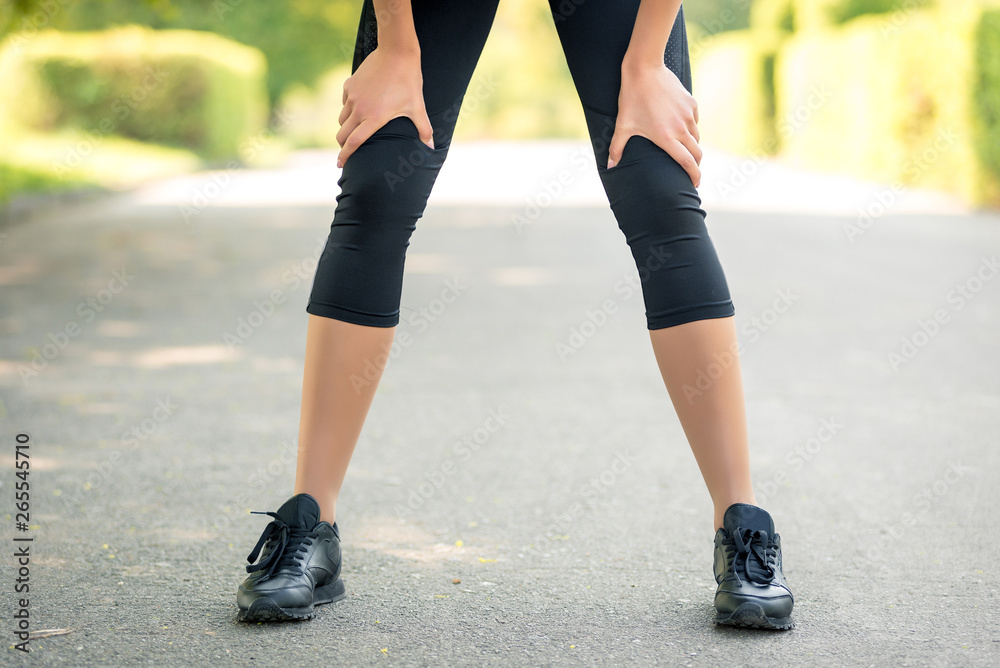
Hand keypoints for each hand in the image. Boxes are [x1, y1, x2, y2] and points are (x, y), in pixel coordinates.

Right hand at [336, 46, 433, 167]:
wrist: (396, 52)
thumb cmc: (409, 81)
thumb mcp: (417, 107)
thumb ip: (423, 129)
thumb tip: (431, 147)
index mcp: (374, 118)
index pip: (354, 142)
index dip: (346, 155)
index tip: (340, 164)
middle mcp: (359, 108)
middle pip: (342, 134)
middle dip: (343, 144)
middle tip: (347, 149)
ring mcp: (352, 96)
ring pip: (342, 119)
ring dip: (346, 127)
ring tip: (354, 130)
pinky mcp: (349, 84)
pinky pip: (344, 102)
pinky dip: (348, 108)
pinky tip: (358, 108)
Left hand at [608, 60, 701, 186]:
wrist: (644, 70)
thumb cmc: (632, 99)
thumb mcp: (623, 125)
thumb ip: (617, 148)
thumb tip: (610, 166)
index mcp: (666, 137)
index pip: (687, 162)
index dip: (693, 176)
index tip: (695, 184)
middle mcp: (681, 128)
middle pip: (697, 153)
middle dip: (696, 165)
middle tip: (691, 172)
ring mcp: (688, 114)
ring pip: (696, 137)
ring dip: (692, 146)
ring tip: (684, 151)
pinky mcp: (691, 103)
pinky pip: (695, 121)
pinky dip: (690, 128)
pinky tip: (680, 127)